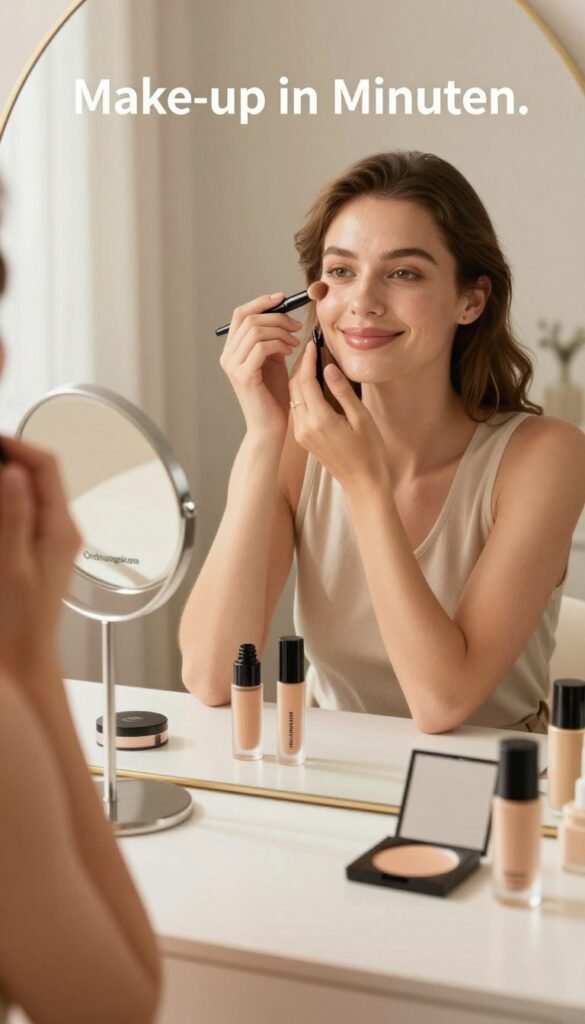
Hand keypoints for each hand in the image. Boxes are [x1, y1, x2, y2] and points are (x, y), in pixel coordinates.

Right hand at [0, 436, 80, 682]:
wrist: (25, 654)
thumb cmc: (18, 618)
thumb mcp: (12, 564)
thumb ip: (14, 516)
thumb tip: (16, 474)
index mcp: (61, 528)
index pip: (45, 466)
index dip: (16, 446)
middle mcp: (63, 528)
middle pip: (39, 474)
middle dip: (8, 461)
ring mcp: (54, 537)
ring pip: (31, 491)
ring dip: (7, 481)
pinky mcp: (42, 548)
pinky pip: (26, 511)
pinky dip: (7, 502)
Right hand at [219, 292, 301, 439]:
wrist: (271, 427)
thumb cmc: (274, 397)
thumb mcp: (274, 362)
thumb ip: (273, 340)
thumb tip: (282, 317)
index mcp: (232, 351)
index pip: (241, 314)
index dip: (261, 302)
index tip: (282, 298)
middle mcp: (227, 356)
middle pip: (249, 318)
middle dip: (277, 317)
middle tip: (296, 325)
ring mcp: (233, 366)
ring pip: (256, 330)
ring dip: (280, 331)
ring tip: (294, 343)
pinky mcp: (243, 375)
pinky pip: (261, 346)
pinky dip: (279, 343)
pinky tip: (290, 351)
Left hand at [289, 342, 390, 491]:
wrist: (362, 483)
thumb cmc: (369, 452)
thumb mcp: (361, 418)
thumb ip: (342, 391)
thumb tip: (329, 368)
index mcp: (319, 420)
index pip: (306, 381)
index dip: (308, 360)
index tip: (313, 344)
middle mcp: (304, 427)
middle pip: (294, 388)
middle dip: (300, 366)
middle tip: (310, 349)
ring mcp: (301, 434)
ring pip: (293, 398)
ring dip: (298, 379)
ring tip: (309, 362)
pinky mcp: (303, 438)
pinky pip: (296, 409)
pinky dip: (300, 393)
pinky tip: (310, 384)